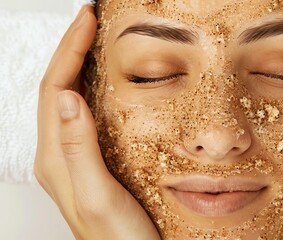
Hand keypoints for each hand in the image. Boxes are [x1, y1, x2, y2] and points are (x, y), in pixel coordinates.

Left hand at [34, 6, 159, 239]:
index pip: (55, 90)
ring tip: (95, 41)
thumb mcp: (98, 195)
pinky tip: (107, 83)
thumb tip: (67, 96)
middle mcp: (60, 154)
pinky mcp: (93, 162)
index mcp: (57, 158)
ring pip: (70, 99)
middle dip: (71, 49)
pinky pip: (85, 115)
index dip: (69, 51)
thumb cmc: (118, 239)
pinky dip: (93, 89)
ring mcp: (75, 158)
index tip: (87, 21)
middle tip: (90, 20)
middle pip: (57, 89)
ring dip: (80, 65)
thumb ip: (79, 149)